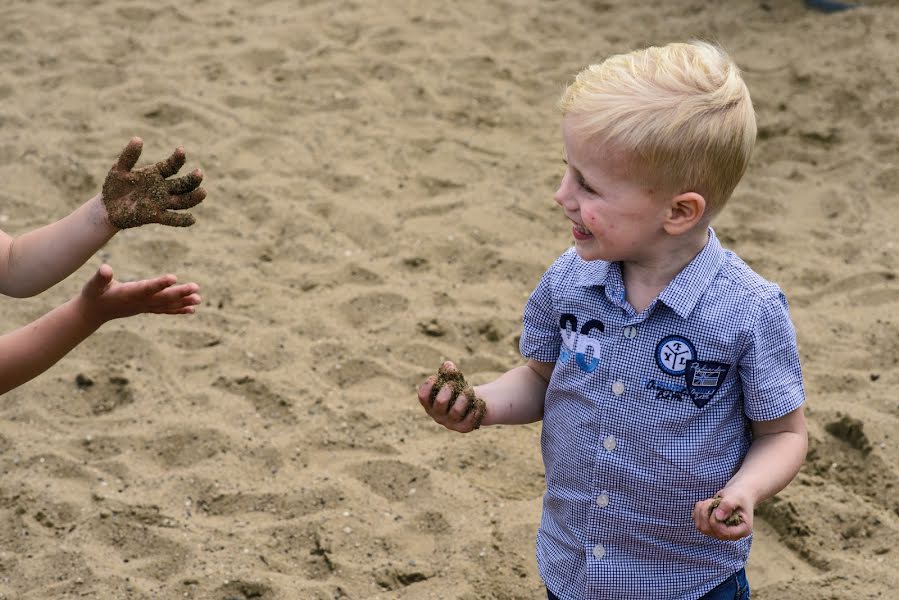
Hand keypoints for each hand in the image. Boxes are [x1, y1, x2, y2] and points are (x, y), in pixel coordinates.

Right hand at [77, 264, 200, 324]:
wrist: (93, 313)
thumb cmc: (93, 295)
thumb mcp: (93, 285)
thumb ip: (100, 278)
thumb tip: (105, 269)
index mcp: (128, 294)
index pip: (147, 288)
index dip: (160, 283)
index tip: (174, 278)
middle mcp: (139, 302)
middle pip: (162, 298)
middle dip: (180, 293)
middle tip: (196, 287)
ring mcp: (144, 307)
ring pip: (167, 305)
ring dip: (184, 302)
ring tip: (199, 300)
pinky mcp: (146, 309)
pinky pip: (165, 310)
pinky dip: (178, 310)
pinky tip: (192, 309)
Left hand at [101, 137, 205, 227]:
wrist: (107, 208)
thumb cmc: (114, 186)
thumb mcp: (119, 168)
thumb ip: (129, 156)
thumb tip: (138, 139)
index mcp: (156, 174)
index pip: (171, 166)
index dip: (177, 159)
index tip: (181, 150)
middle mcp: (162, 188)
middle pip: (182, 184)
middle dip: (192, 179)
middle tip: (199, 173)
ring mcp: (160, 203)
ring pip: (182, 201)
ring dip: (193, 198)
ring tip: (203, 192)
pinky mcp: (155, 216)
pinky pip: (172, 219)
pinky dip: (182, 220)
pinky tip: (192, 219)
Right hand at [417, 361, 485, 432]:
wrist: (473, 405)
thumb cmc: (458, 390)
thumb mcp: (453, 379)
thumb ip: (449, 371)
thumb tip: (447, 366)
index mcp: (430, 403)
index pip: (423, 396)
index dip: (428, 385)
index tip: (436, 376)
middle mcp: (438, 415)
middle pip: (440, 402)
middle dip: (448, 389)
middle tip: (454, 384)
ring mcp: (450, 423)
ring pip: (456, 411)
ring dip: (464, 397)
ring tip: (470, 390)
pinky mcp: (463, 428)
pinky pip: (469, 420)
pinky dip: (475, 409)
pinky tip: (479, 402)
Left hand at [693, 489, 753, 540]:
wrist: (737, 494)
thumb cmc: (739, 495)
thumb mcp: (736, 497)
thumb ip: (728, 505)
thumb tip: (718, 517)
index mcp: (741, 531)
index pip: (722, 532)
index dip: (714, 519)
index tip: (717, 506)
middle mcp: (730, 535)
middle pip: (708, 529)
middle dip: (705, 512)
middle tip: (712, 500)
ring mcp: (719, 532)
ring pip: (700, 527)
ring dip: (701, 511)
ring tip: (709, 501)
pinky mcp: (711, 527)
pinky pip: (697, 523)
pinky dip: (698, 511)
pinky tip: (705, 504)